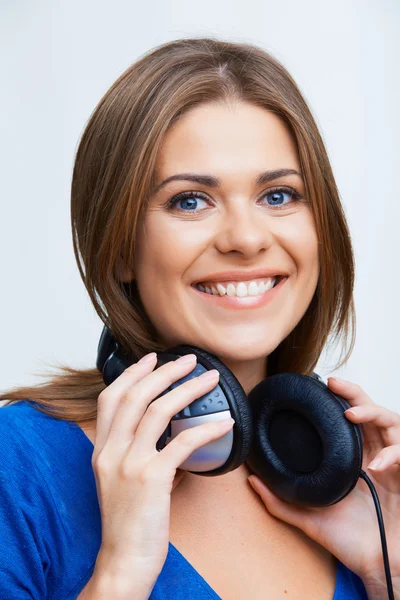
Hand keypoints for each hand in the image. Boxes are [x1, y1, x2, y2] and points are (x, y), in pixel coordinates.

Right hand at [90, 352, 234, 592]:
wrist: (123, 560)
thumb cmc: (127, 523)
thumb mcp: (119, 482)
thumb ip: (136, 455)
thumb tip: (170, 438)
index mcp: (102, 450)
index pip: (110, 398)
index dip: (131, 373)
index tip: (150, 358)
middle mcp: (111, 451)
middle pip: (135, 396)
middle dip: (164, 372)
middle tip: (188, 360)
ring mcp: (129, 464)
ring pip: (158, 410)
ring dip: (187, 389)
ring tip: (209, 379)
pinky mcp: (151, 479)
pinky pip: (183, 442)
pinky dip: (207, 428)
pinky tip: (224, 423)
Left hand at [247, 377, 399, 596]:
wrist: (376, 565)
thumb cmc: (348, 541)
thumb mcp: (308, 518)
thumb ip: (280, 501)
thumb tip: (250, 480)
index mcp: (351, 458)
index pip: (349, 418)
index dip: (341, 398)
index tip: (323, 386)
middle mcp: (373, 455)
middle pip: (370, 412)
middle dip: (355, 394)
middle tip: (336, 386)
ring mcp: (391, 465)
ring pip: (391, 423)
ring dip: (373, 413)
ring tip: (353, 415)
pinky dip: (394, 453)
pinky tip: (377, 463)